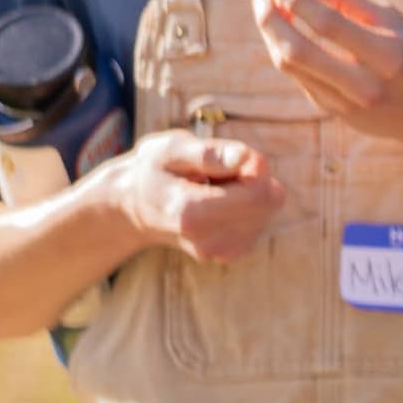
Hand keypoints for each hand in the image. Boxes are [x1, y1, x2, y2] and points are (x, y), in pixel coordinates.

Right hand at [101, 127, 286, 264]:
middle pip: (269, 201)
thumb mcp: (169, 149)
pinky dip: (246, 206)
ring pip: (268, 209)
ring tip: (212, 187)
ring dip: (249, 192)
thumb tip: (247, 158)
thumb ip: (208, 153)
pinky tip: (217, 203)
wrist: (133, 208)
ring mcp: (220, 251)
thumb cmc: (153, 170)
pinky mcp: (230, 254)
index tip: (228, 156)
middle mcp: (208, 240)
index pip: (259, 192)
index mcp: (192, 214)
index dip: (254, 167)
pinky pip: (260, 220)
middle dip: (252, 178)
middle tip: (216, 172)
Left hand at [251, 0, 402, 153]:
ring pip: (289, 67)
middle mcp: (365, 86)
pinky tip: (288, 33)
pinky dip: (288, 52)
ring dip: (271, 35)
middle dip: (269, 18)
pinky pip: (301, 78)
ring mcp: (348, 106)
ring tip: (269, 10)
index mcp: (387, 56)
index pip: (326, 23)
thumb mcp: (400, 22)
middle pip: (295, 50)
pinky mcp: (338, 115)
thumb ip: (352, 2)